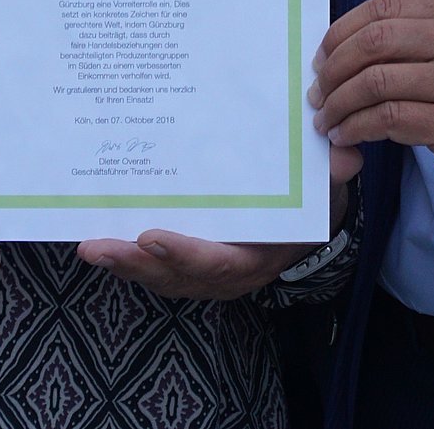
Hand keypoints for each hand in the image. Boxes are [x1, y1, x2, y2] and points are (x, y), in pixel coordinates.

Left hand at [73, 143, 360, 299]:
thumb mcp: (327, 187)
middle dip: (136, 264)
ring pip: (159, 276)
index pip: (221, 262)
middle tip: (97, 247)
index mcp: (260, 255)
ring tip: (88, 246)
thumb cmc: (312, 199)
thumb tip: (346, 157)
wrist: (309, 223)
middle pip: (177, 275)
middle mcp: (229, 272)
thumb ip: (332, 173)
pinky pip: (154, 268)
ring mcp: (206, 272)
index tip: (152, 236)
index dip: (186, 254)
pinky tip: (96, 241)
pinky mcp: (188, 264)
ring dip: (123, 264)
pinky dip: (126, 258)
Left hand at [308, 0, 433, 195]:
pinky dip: (358, 126)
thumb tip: (344, 43)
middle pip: (375, 41)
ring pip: (377, 82)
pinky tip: (346, 134)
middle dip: (334, 67)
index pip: (384, 7)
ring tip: (326, 117)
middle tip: (318, 89)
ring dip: (340, 102)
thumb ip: (418, 32)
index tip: (322, 54)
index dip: (342, 29)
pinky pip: (390, 119)